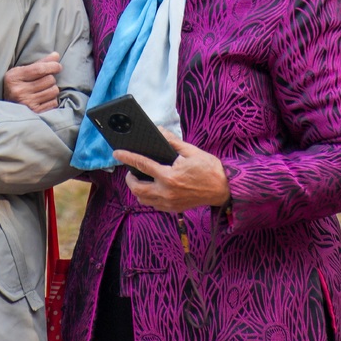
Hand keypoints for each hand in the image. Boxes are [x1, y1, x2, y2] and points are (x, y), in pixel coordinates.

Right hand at [3, 53, 60, 113]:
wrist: (8, 110)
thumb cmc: (17, 86)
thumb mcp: (22, 72)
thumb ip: (39, 63)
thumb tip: (56, 55)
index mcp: (14, 77)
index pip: (39, 69)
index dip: (52, 66)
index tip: (58, 66)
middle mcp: (19, 91)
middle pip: (49, 80)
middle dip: (50, 79)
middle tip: (44, 81)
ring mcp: (27, 103)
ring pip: (53, 91)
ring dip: (52, 89)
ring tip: (44, 90)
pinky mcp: (35, 113)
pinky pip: (53, 102)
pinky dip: (52, 100)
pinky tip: (43, 99)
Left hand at [115, 131, 229, 211]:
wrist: (223, 188)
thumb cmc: (208, 168)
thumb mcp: (190, 151)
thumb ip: (171, 141)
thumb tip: (158, 131)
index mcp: (169, 176)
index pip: (141, 165)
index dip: (127, 157)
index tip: (117, 152)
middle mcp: (167, 192)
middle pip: (137, 188)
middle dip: (129, 179)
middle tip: (130, 170)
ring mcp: (170, 203)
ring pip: (143, 199)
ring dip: (137, 189)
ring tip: (140, 178)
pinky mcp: (174, 209)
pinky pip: (154, 205)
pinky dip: (148, 196)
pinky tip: (152, 187)